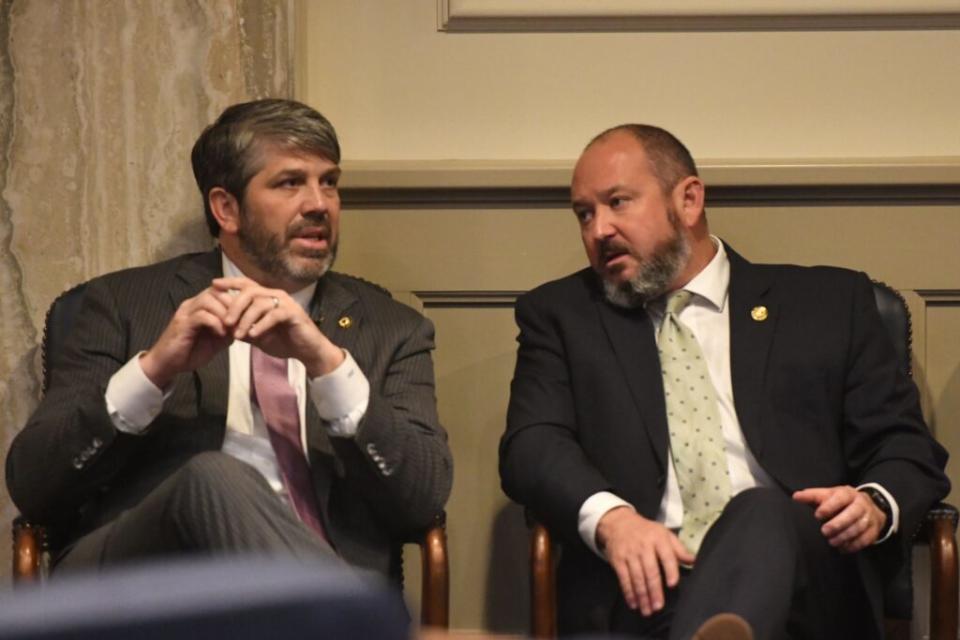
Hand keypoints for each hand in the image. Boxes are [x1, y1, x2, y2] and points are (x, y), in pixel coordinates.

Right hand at [140, 286, 235, 387]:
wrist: (168, 364)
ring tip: (232, 327)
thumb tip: (245, 325)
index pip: (220, 291)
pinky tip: (221, 333)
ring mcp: (186, 312)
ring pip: (209, 300)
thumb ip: (229, 330)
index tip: (248, 314)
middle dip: (233, 304)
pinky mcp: (182, 323)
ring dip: (224, 313)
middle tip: (242, 320)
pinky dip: (215, 323)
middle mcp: (192, 304)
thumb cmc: (191, 351)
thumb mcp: (217, 340)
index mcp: (200, 306)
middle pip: (216, 291)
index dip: (236, 299)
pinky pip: (202, 315)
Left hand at [211, 277, 343, 375]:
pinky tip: (253, 335)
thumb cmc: (284, 341)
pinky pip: (274, 315)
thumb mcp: (258, 335)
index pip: (246, 284)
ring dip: (246, 319)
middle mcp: (276, 295)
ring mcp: (286, 303)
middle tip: (225, 322)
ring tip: (237, 335)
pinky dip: (261, 325)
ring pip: (260, 303)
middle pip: (250, 291)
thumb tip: (223, 326)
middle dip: (235, 306)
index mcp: (267, 297)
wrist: (307, 351)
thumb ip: (243, 328)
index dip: (230, 282)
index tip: (213, 285)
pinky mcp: (293, 313)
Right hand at [596, 507, 693, 615]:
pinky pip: (623, 578)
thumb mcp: (664, 533)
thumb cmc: (646, 531)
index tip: (672, 585)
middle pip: (650, 571)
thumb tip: (693, 561)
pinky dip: (628, 592)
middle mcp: (643, 546)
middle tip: (658, 606)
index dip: (670, 570)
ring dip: (642, 596)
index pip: (667, 556)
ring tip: (647, 610)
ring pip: (637, 577)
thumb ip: (678, 549)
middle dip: (654, 590)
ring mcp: (629, 553)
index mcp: (658, 539)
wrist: (618, 522)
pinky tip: (633, 603)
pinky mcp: (617, 560)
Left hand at [792, 485, 886, 552]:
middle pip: (852, 514)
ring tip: (832, 542)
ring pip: (859, 527)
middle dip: (838, 524)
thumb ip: (813, 496)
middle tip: (824, 531)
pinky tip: (843, 548)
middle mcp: (861, 504)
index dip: (829, 506)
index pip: (840, 498)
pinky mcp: (874, 530)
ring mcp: (870, 517)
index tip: (817, 515)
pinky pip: (866, 539)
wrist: (870, 506)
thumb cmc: (842, 501)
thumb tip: (796, 496)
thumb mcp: (828, 495)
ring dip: (845, 536)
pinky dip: (854, 545)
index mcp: (848, 493)